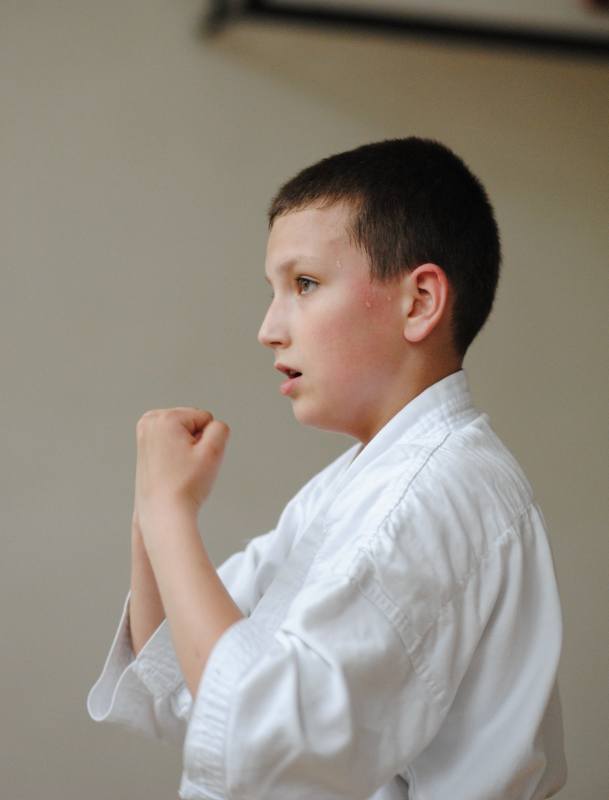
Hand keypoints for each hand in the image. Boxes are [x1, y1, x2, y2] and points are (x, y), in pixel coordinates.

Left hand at [134, 407, 229, 531]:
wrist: (164, 512)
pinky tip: (172, 469)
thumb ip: (220, 428)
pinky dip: (176, 453)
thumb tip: (212, 425)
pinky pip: (172, 441)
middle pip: (192, 423)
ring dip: (187, 448)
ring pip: (183, 432)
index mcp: (163, 418)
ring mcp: (143, 434)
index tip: (194, 460)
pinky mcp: (143, 446)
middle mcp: (149, 422)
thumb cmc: (184, 487)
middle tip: (186, 465)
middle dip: (195, 442)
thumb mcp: (214, 451)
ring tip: (179, 468)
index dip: (206, 441)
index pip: (206, 419)